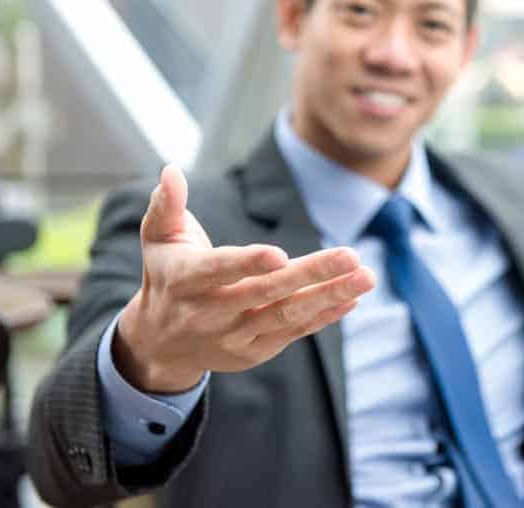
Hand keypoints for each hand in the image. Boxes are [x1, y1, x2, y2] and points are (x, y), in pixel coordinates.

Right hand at [113, 165, 373, 392]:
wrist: (160, 342)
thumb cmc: (166, 274)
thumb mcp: (158, 238)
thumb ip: (166, 205)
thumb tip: (172, 170)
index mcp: (186, 280)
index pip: (219, 270)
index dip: (248, 264)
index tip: (280, 255)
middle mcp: (211, 313)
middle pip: (266, 293)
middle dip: (311, 274)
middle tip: (351, 256)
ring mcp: (234, 336)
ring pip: (287, 316)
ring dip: (329, 296)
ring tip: (366, 277)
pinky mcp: (254, 352)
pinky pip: (294, 332)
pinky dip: (324, 316)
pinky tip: (353, 298)